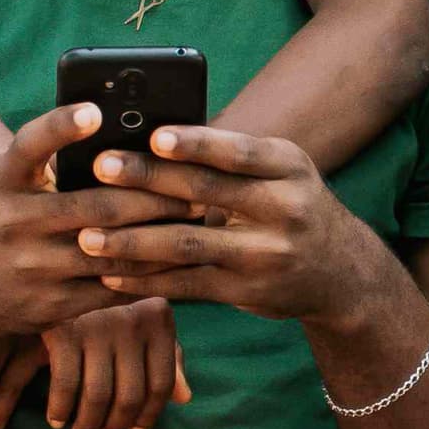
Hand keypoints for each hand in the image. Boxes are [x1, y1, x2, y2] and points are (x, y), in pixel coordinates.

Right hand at [0, 103, 194, 348]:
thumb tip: (122, 124)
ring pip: (112, 250)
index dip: (60, 126)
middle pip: (96, 206)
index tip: (95, 110)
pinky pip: (113, 287)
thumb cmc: (3, 217)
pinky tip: (178, 258)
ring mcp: (31, 268)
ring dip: (161, 235)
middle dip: (152, 197)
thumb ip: (49, 157)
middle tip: (195, 185)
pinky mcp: (52, 305)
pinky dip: (150, 273)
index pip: (29, 146)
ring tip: (198, 218)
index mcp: (3, 182)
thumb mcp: (8, 181)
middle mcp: (11, 223)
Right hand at [0, 295, 192, 428]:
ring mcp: (97, 324)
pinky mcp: (62, 329)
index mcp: (158, 319)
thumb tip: (186, 397)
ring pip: (96, 397)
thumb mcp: (144, 319)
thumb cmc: (108, 301)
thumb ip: (168, 356)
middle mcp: (132, 321)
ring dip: (87, 424)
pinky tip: (55, 419)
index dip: (150, 415)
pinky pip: (64, 386)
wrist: (58, 263)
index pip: (161, 383)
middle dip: (115, 425)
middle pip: (129, 396)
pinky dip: (59, 410)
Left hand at [81, 124, 405, 328]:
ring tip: (87, 236)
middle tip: (100, 168)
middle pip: (206, 192)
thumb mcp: (281, 172)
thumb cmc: (291, 206)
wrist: (341, 274)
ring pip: (188, 244)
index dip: (196, 144)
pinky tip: (110, 273)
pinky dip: (145, 280)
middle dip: (148, 179)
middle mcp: (284, 209)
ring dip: (132, 241)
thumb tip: (151, 138)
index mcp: (288, 167)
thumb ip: (230, 159)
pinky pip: (187, 284)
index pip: (239, 152)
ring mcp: (266, 254)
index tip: (153, 136)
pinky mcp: (247, 292)